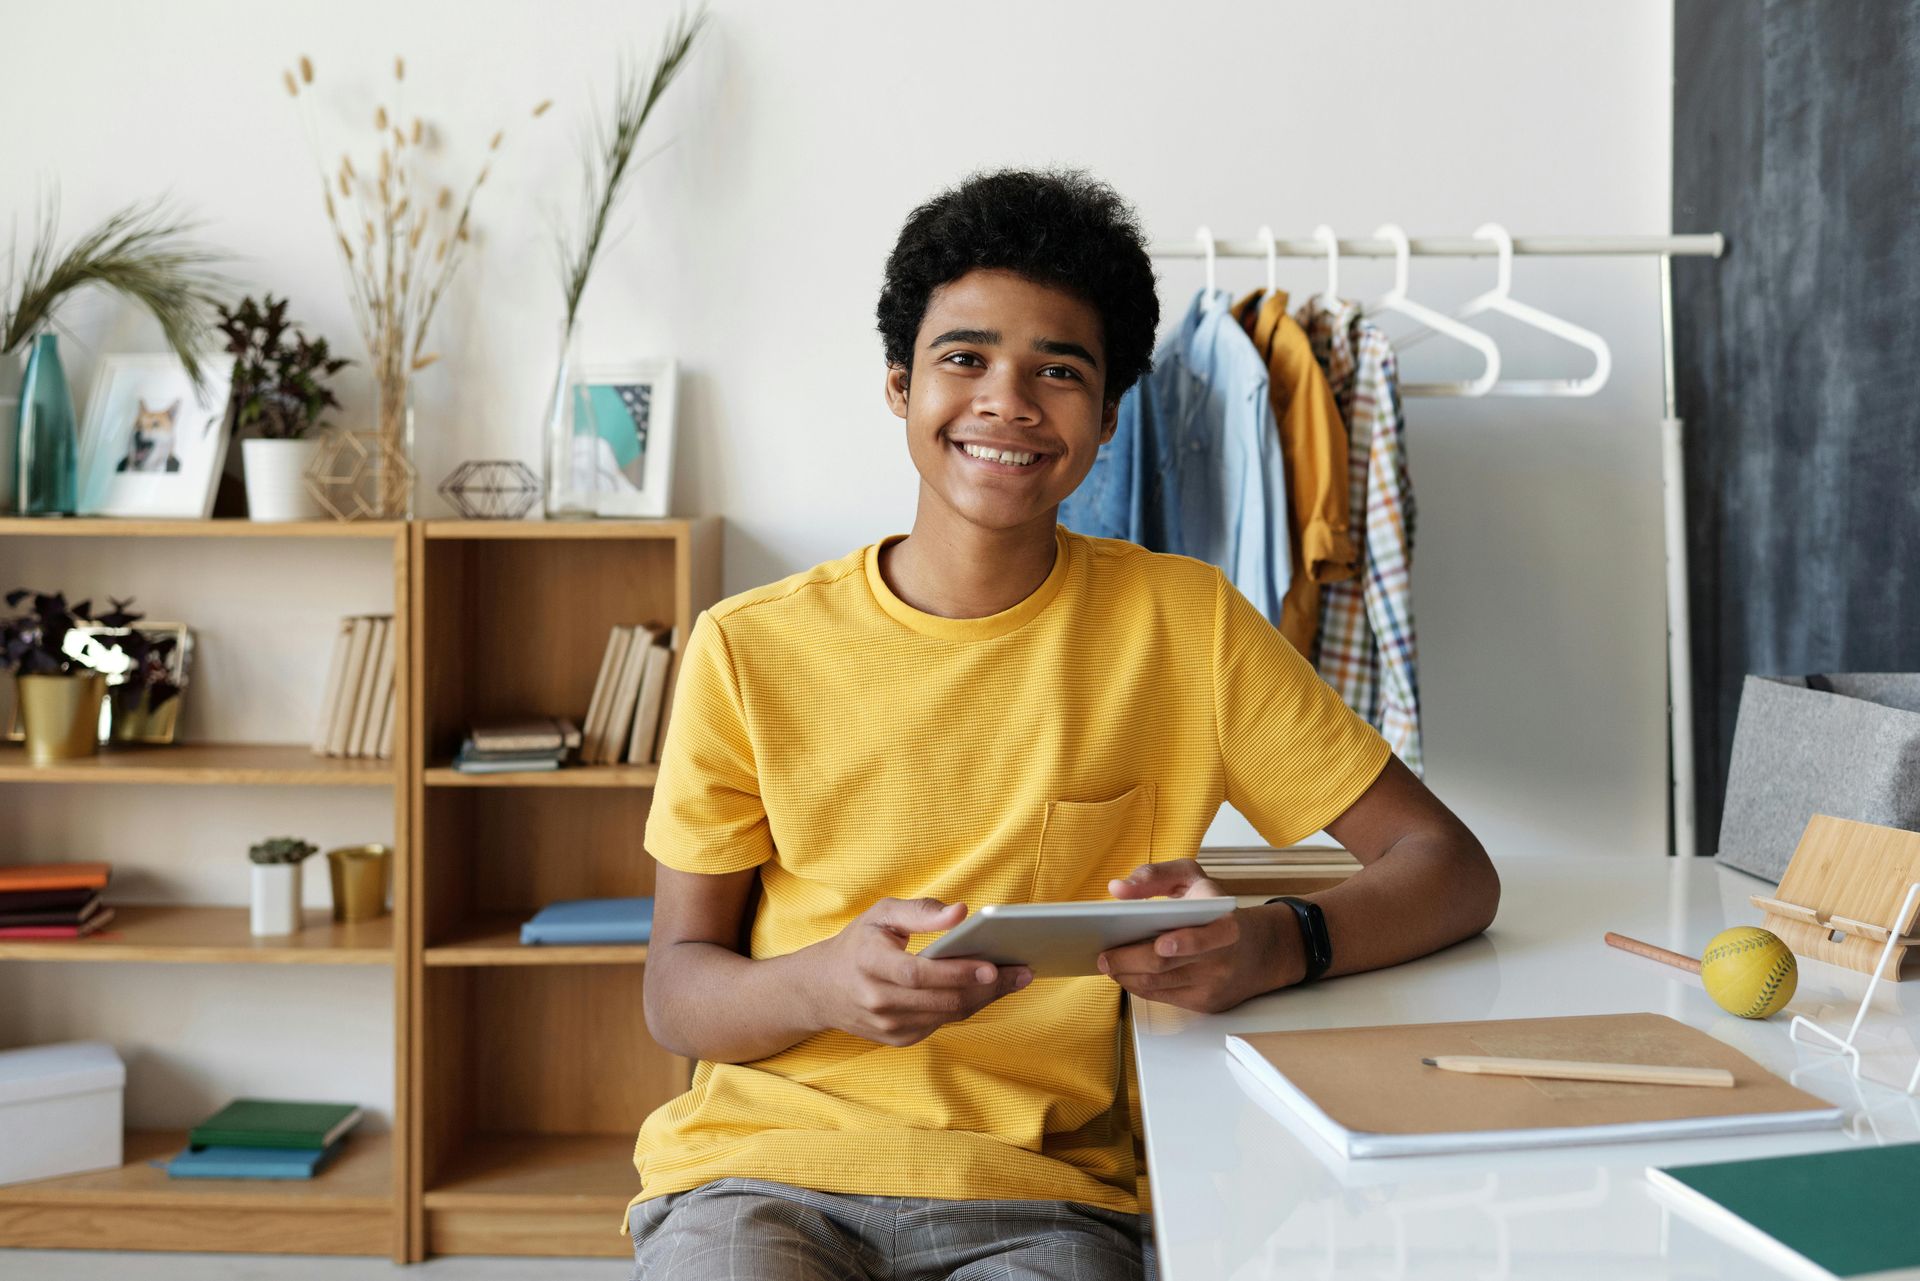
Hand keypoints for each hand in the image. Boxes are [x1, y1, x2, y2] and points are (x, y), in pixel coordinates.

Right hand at [803, 898, 1032, 1047]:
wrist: (821, 988)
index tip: (994, 965)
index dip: (958, 972)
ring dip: (984, 999)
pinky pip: (941, 1024)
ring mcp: (887, 1025)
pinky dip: (966, 1008)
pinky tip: (986, 991)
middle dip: (987, 988)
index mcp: (870, 963)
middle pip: (942, 1000)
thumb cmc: (859, 943)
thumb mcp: (881, 914)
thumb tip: (962, 913)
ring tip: (1015, 979)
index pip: (920, 973)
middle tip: (1022, 971)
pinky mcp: (897, 1039)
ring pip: (947, 1015)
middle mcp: (877, 1000)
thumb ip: (921, 911)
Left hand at [1099, 859, 1289, 1013]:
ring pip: (1158, 986)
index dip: (1185, 942)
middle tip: (1104, 955)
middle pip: (1167, 966)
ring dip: (1126, 976)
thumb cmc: (1216, 909)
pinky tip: (1125, 973)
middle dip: (1129, 961)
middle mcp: (1222, 959)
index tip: (1161, 943)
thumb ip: (1155, 875)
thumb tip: (1118, 889)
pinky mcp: (1204, 1003)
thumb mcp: (1193, 878)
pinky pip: (1162, 998)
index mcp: (1226, 924)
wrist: (1258, 950)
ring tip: (1108, 963)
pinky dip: (1137, 986)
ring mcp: (1213, 985)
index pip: (1206, 938)